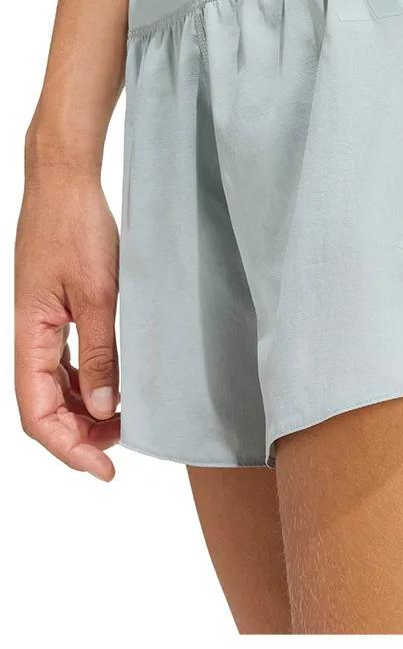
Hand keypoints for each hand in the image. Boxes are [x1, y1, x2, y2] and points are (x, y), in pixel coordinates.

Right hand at [15, 164, 120, 480]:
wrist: (65, 182)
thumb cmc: (78, 228)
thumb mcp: (98, 293)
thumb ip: (100, 352)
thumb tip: (102, 407)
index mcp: (29, 335)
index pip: (37, 414)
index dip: (70, 448)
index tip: (107, 469)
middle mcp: (29, 335)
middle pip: (44, 407)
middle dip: (80, 434)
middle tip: (125, 444)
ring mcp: (41, 323)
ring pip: (55, 386)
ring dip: (84, 410)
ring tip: (125, 419)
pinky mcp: (57, 309)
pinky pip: (65, 360)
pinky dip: (87, 380)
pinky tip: (114, 385)